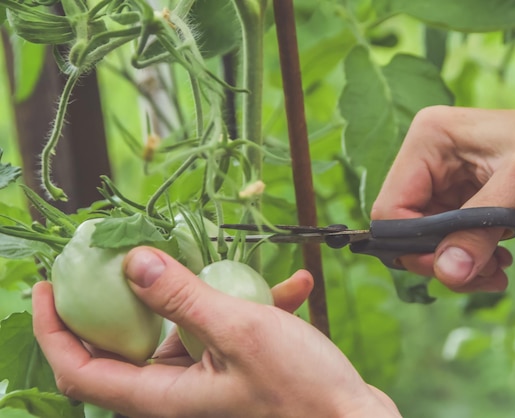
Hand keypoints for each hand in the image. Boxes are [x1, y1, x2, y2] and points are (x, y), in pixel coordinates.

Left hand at [33, 247, 399, 417]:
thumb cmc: (301, 390)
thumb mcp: (240, 331)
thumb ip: (183, 297)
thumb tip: (133, 264)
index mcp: (164, 396)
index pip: (82, 371)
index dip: (54, 330)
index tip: (47, 285)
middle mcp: (178, 393)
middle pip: (131, 342)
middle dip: (133, 294)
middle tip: (139, 250)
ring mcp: (209, 383)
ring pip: (188, 329)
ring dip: (211, 292)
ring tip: (243, 266)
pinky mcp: (238, 371)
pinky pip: (230, 332)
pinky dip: (253, 307)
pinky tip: (294, 287)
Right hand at [372, 106, 514, 291]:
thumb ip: (476, 231)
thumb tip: (445, 274)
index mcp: (430, 139)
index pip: (392, 206)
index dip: (412, 244)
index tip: (447, 267)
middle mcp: (430, 159)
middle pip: (406, 227)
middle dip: (440, 257)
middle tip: (478, 273)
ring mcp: (446, 182)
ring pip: (427, 241)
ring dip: (458, 264)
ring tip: (495, 269)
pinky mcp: (464, 203)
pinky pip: (448, 243)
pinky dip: (470, 261)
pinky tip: (498, 261)